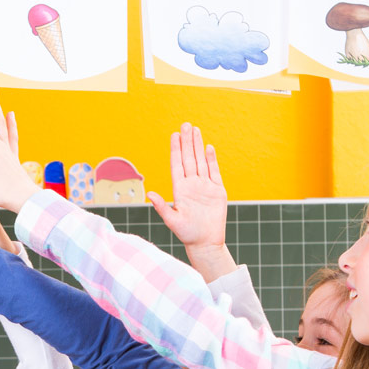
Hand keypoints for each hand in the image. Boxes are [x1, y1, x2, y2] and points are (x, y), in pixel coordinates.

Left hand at [148, 124, 227, 252]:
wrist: (206, 243)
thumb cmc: (187, 234)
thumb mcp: (172, 221)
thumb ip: (162, 207)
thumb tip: (150, 194)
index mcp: (180, 190)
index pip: (177, 165)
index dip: (176, 150)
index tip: (174, 135)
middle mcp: (191, 185)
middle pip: (189, 159)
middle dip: (187, 142)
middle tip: (185, 124)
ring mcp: (204, 187)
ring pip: (201, 161)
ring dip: (198, 146)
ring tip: (195, 130)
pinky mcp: (217, 191)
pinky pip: (214, 171)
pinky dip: (211, 159)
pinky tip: (207, 147)